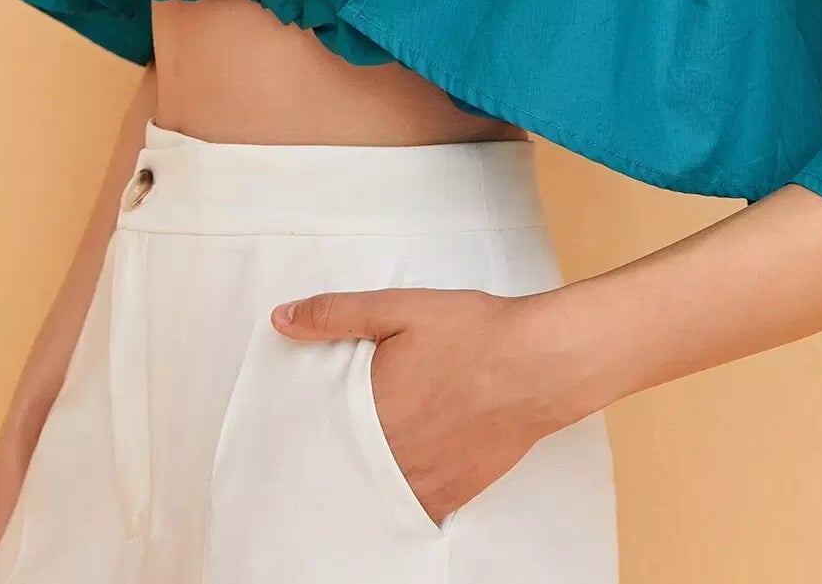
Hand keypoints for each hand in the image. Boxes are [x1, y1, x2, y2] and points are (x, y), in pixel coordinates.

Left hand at [271, 286, 569, 524]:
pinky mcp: (455, 492)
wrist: (539, 363)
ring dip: (363, 485)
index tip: (290, 434)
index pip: (318, 435)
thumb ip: (338, 314)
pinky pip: (414, 513)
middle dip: (332, 462)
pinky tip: (396, 487)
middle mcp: (393, 455)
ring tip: (355, 471)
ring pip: (376, 497)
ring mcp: (425, 481)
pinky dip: (401, 502)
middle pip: (344, 471)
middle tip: (320, 454)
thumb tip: (282, 318)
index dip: (303, 435)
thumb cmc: (473, 333)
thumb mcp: (401, 308)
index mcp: (372, 410)